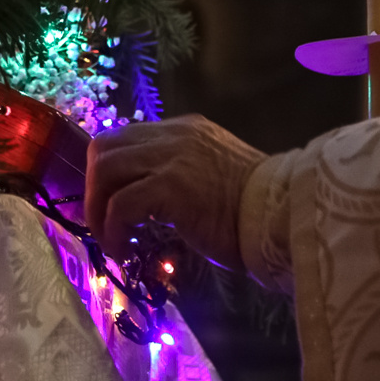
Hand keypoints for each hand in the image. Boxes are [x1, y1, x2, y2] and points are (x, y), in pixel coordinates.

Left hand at [84, 114, 264, 268]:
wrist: (285, 215)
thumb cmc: (256, 208)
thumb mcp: (212, 176)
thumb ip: (180, 173)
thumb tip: (145, 200)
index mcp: (185, 130)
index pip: (125, 138)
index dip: (108, 174)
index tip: (110, 207)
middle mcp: (174, 135)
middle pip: (104, 148)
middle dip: (94, 190)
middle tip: (105, 226)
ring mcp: (172, 157)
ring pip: (105, 170)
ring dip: (98, 210)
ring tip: (114, 241)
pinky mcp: (171, 186)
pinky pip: (120, 204)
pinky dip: (113, 229)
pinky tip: (126, 250)